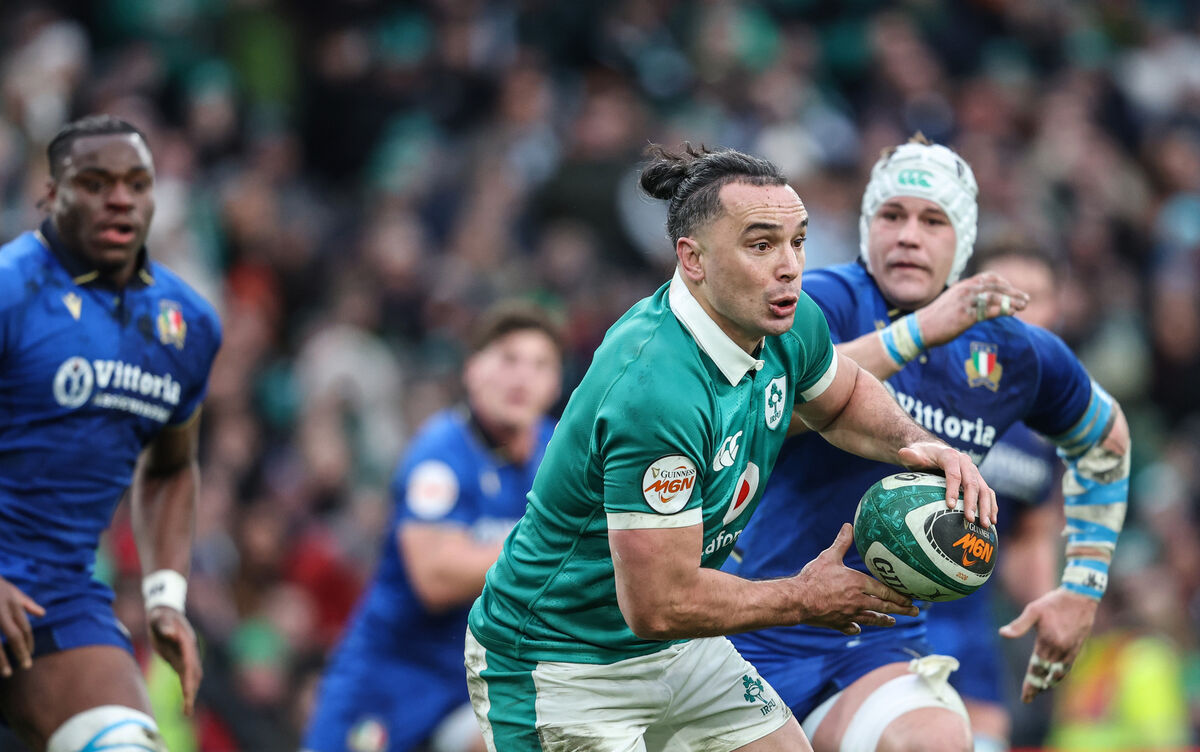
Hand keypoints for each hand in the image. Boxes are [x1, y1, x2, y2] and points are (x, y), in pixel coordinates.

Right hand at [0, 576, 43, 676]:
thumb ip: (27, 603)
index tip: (30, 656)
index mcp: (12, 604)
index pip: (24, 627)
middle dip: (21, 652)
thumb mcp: (11, 590)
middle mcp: (0, 611)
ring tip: (7, 674)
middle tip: (26, 668)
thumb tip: (43, 614)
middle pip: (14, 635)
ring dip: (2, 660)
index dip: (29, 643)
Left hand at [147, 606, 202, 714]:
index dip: (189, 677)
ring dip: (191, 692)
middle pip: (195, 673)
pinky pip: (187, 676)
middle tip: (187, 709)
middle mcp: (190, 650)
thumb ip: (165, 625)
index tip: (187, 692)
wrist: (165, 613)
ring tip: (187, 711)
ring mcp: (187, 655)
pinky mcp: (181, 659)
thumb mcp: (159, 618)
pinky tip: (186, 700)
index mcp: (186, 641)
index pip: (190, 662)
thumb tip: (170, 634)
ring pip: (194, 676)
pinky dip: (187, 689)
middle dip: (191, 690)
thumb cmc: (160, 616)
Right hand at [792, 523, 918, 634]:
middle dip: (901, 609)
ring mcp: (848, 614)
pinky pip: (850, 627)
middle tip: (914, 611)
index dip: (899, 595)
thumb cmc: (814, 577)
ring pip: (871, 619)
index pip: (885, 591)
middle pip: (884, 607)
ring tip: (893, 622)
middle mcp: (858, 601)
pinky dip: (856, 627)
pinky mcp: (837, 623)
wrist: (798, 600)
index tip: (911, 598)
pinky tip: (858, 628)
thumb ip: (842, 542)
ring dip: (883, 620)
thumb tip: (849, 526)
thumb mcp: (829, 556)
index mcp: (858, 584)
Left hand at [898, 442, 996, 526]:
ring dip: (986, 507)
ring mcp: (974, 471)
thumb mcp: (914, 453)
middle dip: (972, 502)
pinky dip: (991, 506)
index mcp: (950, 455)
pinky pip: (988, 493)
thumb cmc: (921, 454)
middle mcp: (966, 462)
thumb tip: (904, 453)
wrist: (933, 450)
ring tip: (986, 525)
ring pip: (985, 489)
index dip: (952, 489)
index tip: (950, 506)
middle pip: (972, 482)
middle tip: (970, 520)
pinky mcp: (978, 479)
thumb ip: (910, 455)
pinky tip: (992, 520)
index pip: (953, 473)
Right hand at [916, 272, 1028, 347]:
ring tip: (1023, 306)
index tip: (1012, 290)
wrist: (921, 328)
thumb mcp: (951, 302)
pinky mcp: (966, 316)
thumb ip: (965, 299)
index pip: (988, 278)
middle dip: (1013, 291)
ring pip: (995, 296)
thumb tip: (977, 304)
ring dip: (1012, 300)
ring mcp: (966, 302)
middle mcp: (965, 291)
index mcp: (962, 286)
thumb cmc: (936, 318)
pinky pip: (989, 310)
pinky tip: (1012, 313)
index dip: (1004, 282)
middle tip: (1026, 298)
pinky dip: (1003, 310)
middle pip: (995, 286)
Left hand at [999, 587, 1097, 702]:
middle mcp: (1061, 650)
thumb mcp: (1034, 610)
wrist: (1081, 597)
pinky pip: (1068, 666)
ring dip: (1049, 682)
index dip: (1030, 684)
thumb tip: (1002, 633)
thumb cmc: (1054, 602)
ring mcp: (1071, 650)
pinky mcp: (1078, 647)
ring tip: (1040, 689)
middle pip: (1047, 675)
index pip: (1036, 670)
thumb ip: (1019, 625)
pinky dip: (1060, 674)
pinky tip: (1055, 676)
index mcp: (1048, 643)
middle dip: (1037, 687)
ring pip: (1059, 673)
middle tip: (1028, 698)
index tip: (1025, 697)